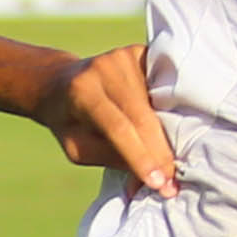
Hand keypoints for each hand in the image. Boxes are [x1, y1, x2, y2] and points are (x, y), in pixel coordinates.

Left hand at [36, 42, 179, 196]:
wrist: (58, 81)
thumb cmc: (69, 121)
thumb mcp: (78, 148)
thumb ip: (110, 159)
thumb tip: (151, 180)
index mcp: (82, 92)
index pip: (118, 127)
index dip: (140, 156)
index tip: (159, 183)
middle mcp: (104, 68)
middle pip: (143, 116)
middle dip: (160, 153)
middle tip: (173, 184)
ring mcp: (125, 56)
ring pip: (157, 104)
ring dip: (169, 136)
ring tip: (173, 164)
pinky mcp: (140, 52)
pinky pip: (164, 87)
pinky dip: (172, 111)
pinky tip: (178, 130)